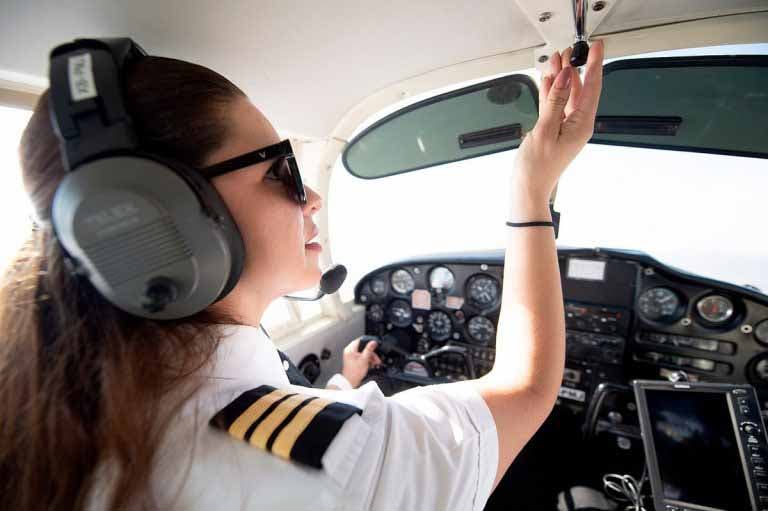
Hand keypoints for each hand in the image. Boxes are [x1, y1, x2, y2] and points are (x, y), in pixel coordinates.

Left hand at [341, 337, 382, 387]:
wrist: (350, 382)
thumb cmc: (354, 373)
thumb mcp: (364, 359)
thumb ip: (369, 350)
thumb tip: (373, 342)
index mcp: (350, 349)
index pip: (360, 340)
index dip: (368, 342)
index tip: (375, 345)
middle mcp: (350, 351)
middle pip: (363, 347)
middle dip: (371, 353)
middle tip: (376, 357)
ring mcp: (352, 356)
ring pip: (364, 353)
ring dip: (371, 357)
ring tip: (375, 362)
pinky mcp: (354, 361)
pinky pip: (362, 357)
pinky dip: (367, 360)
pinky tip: (371, 364)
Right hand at [512, 41, 604, 204]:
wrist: (528, 189)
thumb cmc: (537, 168)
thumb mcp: (545, 130)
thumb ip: (555, 101)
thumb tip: (565, 76)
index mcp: (582, 125)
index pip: (592, 88)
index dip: (595, 65)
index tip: (596, 47)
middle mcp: (578, 124)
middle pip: (580, 89)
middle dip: (575, 67)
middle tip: (571, 49)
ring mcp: (566, 126)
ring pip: (566, 94)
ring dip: (561, 77)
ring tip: (556, 58)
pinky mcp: (554, 129)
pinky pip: (555, 104)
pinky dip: (551, 91)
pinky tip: (547, 78)